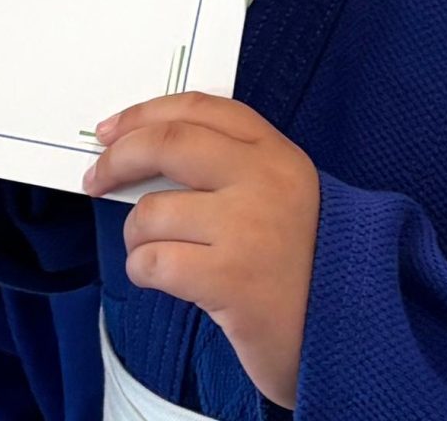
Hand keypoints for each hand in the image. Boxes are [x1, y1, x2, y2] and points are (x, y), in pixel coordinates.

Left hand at [84, 94, 317, 408]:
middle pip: (167, 144)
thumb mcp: (280, 199)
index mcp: (277, 155)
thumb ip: (227, 168)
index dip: (145, 113)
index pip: (200, 109)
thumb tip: (138, 152)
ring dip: (137, 237)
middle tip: (94, 179)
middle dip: (118, 159)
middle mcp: (264, 182)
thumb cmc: (301, 269)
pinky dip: (142, 270)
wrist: (352, 338)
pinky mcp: (232, 280)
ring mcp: (248, 229)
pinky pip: (154, 261)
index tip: (110, 130)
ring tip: (155, 254)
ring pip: (151, 212)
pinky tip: (158, 278)